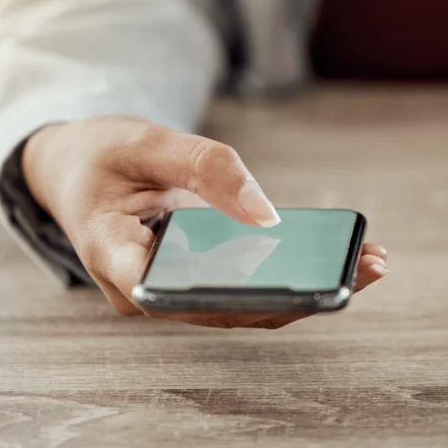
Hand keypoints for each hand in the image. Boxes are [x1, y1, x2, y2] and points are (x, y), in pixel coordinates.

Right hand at [22, 115, 388, 327]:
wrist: (78, 169)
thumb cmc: (101, 155)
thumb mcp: (142, 140)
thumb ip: (202, 166)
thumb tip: (267, 213)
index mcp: (112, 255)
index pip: (160, 288)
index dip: (219, 294)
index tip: (278, 286)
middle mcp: (144, 290)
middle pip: (224, 307)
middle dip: (298, 294)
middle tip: (363, 269)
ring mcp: (173, 294)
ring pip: (244, 307)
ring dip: (308, 290)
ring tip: (369, 262)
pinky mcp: (197, 285)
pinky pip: (247, 291)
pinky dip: (294, 277)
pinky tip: (340, 257)